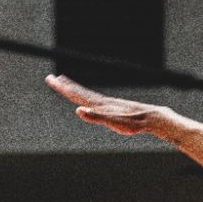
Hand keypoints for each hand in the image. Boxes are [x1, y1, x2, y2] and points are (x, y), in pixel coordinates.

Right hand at [48, 75, 180, 138]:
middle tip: (51, 78)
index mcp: (99, 104)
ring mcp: (108, 103)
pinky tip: (87, 99)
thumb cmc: (132, 122)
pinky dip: (87, 96)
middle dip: (64, 86)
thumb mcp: (113, 121)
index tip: (51, 80)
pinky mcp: (113, 107)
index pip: (76, 94)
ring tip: (65, 83)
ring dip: (74, 88)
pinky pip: (95, 99)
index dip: (63, 88)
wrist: (151, 118)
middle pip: (79, 92)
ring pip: (87, 94)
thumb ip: (95, 116)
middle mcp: (102, 101)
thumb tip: (78, 110)